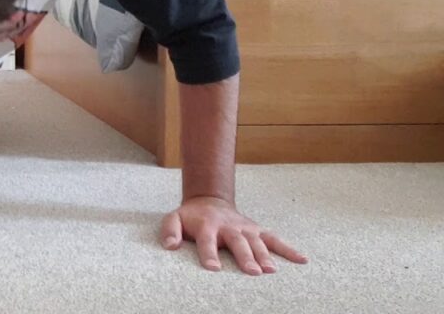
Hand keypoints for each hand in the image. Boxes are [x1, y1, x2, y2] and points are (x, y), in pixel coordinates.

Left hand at [160, 196, 306, 274]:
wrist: (209, 200)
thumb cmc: (191, 217)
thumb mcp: (174, 219)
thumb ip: (170, 231)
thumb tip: (170, 246)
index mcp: (207, 226)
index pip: (207, 241)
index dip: (209, 254)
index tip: (214, 268)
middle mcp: (228, 227)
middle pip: (237, 243)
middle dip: (245, 256)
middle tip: (252, 272)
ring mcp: (245, 228)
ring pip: (257, 242)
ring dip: (265, 255)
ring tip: (271, 270)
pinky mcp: (257, 230)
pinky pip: (275, 239)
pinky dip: (289, 249)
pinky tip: (302, 260)